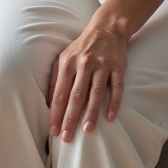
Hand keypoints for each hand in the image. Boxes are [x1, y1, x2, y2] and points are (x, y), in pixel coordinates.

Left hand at [47, 25, 126, 141]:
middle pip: (76, 95)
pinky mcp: (118, 67)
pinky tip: (110, 117)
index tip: (53, 130)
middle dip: (70, 117)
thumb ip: (55, 80)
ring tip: (87, 130)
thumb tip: (48, 104)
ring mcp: (102, 65)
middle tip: (67, 137)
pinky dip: (113, 103)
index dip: (56, 112)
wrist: (106, 29)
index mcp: (68, 63)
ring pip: (96, 92)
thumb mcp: (64, 59)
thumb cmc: (81, 49)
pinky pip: (116, 87)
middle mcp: (84, 64)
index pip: (60, 93)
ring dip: (91, 112)